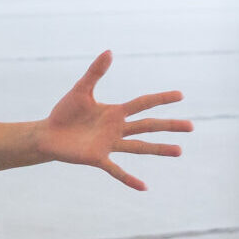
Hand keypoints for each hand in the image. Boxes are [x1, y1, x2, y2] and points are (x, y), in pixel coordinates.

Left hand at [32, 51, 190, 191]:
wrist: (47, 134)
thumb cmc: (64, 113)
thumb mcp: (81, 90)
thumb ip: (95, 72)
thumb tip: (109, 51)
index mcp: (115, 111)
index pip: (143, 103)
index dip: (160, 98)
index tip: (180, 95)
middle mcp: (116, 129)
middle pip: (148, 125)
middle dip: (169, 126)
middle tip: (191, 127)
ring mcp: (109, 144)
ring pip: (139, 147)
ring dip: (159, 149)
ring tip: (179, 151)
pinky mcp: (97, 158)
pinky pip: (116, 170)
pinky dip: (129, 179)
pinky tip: (144, 187)